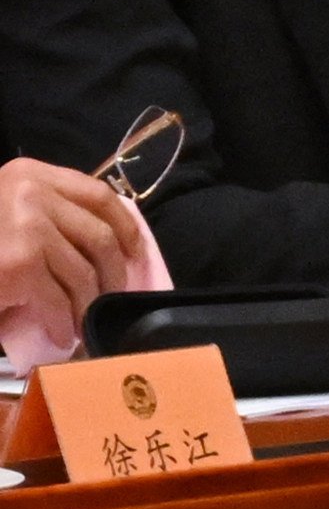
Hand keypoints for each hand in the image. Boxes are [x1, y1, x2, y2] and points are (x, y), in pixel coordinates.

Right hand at [0, 158, 147, 345]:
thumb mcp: (8, 206)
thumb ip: (47, 211)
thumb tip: (104, 245)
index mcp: (31, 174)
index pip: (99, 195)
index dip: (126, 226)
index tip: (136, 251)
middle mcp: (32, 194)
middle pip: (99, 237)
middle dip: (113, 273)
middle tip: (110, 296)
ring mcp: (28, 228)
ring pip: (83, 274)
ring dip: (88, 304)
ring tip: (83, 321)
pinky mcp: (20, 265)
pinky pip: (58, 300)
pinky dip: (64, 322)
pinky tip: (62, 334)